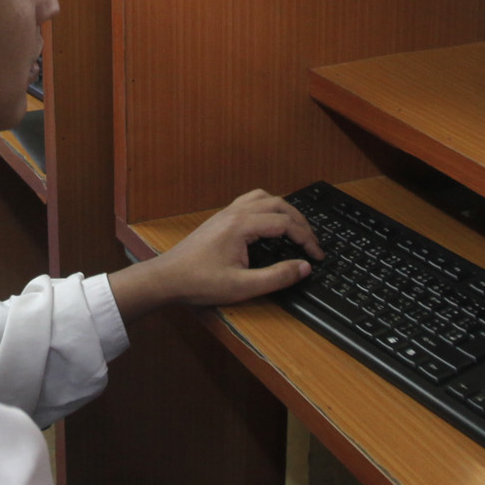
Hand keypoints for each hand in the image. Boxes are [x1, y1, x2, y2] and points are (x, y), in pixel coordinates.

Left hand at [109, 189, 321, 323]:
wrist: (166, 278)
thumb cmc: (199, 283)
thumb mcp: (242, 286)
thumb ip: (276, 277)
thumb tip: (304, 267)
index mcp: (241, 225)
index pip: (285, 223)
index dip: (307, 238)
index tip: (317, 255)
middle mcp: (234, 213)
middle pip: (278, 204)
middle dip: (300, 222)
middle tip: (312, 242)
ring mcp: (226, 213)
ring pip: (264, 198)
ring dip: (284, 210)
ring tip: (296, 228)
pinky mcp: (220, 219)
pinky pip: (250, 201)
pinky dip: (268, 208)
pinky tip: (270, 223)